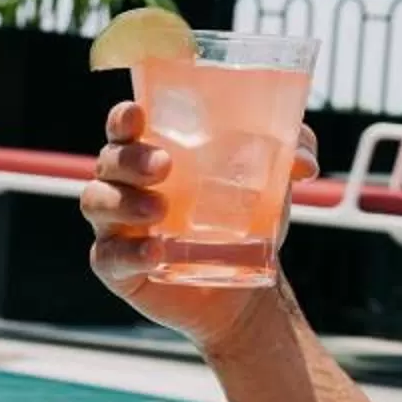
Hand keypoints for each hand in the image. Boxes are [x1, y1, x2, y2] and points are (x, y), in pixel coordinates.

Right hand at [80, 98, 318, 353]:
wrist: (244, 287)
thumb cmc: (245, 220)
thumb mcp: (272, 181)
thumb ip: (291, 152)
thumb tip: (304, 161)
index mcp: (153, 153)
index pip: (124, 127)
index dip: (122, 118)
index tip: (137, 114)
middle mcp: (126, 185)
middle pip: (108, 161)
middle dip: (129, 159)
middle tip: (164, 167)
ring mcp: (117, 226)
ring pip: (97, 202)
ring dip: (124, 202)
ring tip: (160, 210)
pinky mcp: (118, 266)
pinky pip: (108, 255)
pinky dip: (128, 252)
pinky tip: (156, 252)